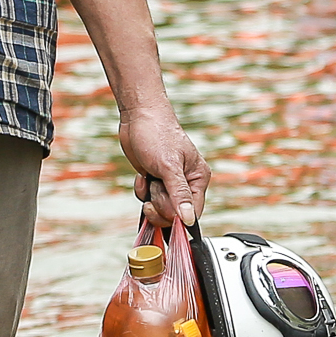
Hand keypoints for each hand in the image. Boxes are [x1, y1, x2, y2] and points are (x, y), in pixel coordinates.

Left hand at [119, 102, 209, 229]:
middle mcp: (186, 183)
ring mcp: (169, 183)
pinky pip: (148, 199)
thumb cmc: (157, 134)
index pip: (193, 212)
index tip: (161, 208)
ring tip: (149, 175)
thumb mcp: (169, 166)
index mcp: (198, 178)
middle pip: (174, 214)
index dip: (176, 216)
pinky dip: (142, 190)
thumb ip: (179, 194)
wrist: (137, 117)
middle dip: (159, 203)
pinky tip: (142, 175)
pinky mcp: (155, 181)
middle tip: (154, 185)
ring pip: (159, 208)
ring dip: (149, 196)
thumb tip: (189, 219)